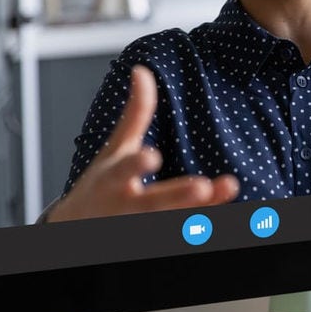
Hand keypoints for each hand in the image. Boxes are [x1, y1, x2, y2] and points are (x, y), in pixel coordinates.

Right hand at [41, 66, 239, 221]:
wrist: (78, 229)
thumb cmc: (101, 186)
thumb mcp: (114, 150)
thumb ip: (134, 114)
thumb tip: (141, 70)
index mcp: (114, 179)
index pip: (124, 171)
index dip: (136, 165)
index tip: (151, 156)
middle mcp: (128, 206)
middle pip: (154, 203)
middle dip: (177, 196)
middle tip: (201, 186)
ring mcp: (141, 228)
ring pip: (172, 223)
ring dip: (200, 214)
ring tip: (225, 193)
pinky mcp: (153, 241)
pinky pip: (180, 236)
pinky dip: (200, 229)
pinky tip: (233, 216)